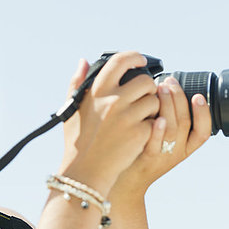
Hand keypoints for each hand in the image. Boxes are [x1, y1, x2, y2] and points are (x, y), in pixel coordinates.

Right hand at [57, 52, 159, 195]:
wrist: (86, 171)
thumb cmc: (78, 140)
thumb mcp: (72, 109)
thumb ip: (77, 83)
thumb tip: (84, 61)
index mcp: (97, 91)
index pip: (120, 61)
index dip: (134, 57)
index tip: (141, 61)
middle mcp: (113, 100)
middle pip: (146, 81)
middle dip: (148, 89)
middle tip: (143, 98)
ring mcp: (128, 117)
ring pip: (154, 101)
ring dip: (152, 108)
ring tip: (140, 118)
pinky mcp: (140, 133)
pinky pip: (156, 121)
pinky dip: (152, 126)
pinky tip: (140, 133)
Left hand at [109, 76, 212, 202]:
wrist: (123, 181)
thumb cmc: (139, 152)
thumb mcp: (159, 138)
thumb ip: (165, 118)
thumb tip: (164, 87)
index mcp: (185, 147)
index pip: (204, 131)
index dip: (204, 113)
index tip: (198, 95)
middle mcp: (177, 152)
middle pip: (186, 122)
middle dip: (179, 98)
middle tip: (169, 82)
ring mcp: (163, 156)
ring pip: (174, 129)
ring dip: (169, 105)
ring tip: (160, 88)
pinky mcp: (147, 158)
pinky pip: (156, 143)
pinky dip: (159, 130)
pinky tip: (156, 117)